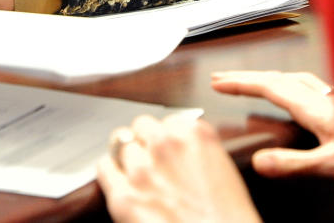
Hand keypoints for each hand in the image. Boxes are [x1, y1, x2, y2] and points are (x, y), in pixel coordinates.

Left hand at [97, 114, 261, 222]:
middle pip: (142, 126)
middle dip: (146, 142)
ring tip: (139, 177)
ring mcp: (142, 168)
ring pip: (120, 144)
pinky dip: (110, 174)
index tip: (170, 152)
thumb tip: (180, 152)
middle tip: (153, 163)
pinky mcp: (124, 195)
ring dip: (128, 158)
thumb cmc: (229, 220)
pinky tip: (120, 184)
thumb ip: (197, 152)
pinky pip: (104, 168)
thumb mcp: (224, 171)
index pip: (169, 121)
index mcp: (196, 134)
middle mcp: (166, 144)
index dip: (168, 138)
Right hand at [211, 70, 333, 177]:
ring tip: (245, 80)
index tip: (218, 83)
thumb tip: (258, 161)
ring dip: (262, 77)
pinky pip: (301, 83)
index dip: (240, 83)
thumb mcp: (332, 163)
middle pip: (274, 77)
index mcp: (313, 106)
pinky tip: (286, 88)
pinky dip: (282, 81)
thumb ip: (294, 163)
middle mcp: (319, 95)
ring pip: (288, 77)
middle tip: (220, 78)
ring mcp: (330, 96)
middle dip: (244, 77)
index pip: (268, 87)